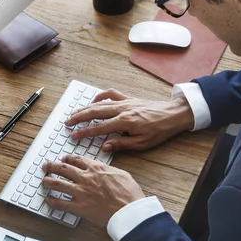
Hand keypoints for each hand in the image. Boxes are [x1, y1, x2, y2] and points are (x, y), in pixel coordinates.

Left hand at [42, 155, 144, 227]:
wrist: (129, 211)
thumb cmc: (129, 194)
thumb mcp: (122, 174)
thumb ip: (109, 170)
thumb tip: (104, 168)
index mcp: (96, 168)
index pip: (77, 160)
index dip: (67, 158)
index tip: (63, 159)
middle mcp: (86, 178)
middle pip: (63, 169)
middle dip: (52, 166)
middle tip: (46, 166)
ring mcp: (80, 192)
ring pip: (58, 184)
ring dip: (48, 181)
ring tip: (43, 181)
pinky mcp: (79, 207)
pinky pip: (60, 203)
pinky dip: (52, 201)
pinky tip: (48, 200)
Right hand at [66, 89, 193, 151]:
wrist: (174, 114)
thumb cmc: (160, 130)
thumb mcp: (142, 143)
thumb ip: (121, 144)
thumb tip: (104, 146)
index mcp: (125, 122)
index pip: (99, 127)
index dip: (84, 132)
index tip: (73, 135)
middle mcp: (122, 109)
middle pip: (95, 112)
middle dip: (79, 117)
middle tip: (67, 122)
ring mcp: (125, 101)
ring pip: (100, 103)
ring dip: (85, 107)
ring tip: (74, 113)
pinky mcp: (129, 98)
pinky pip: (111, 94)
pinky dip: (100, 96)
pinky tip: (94, 100)